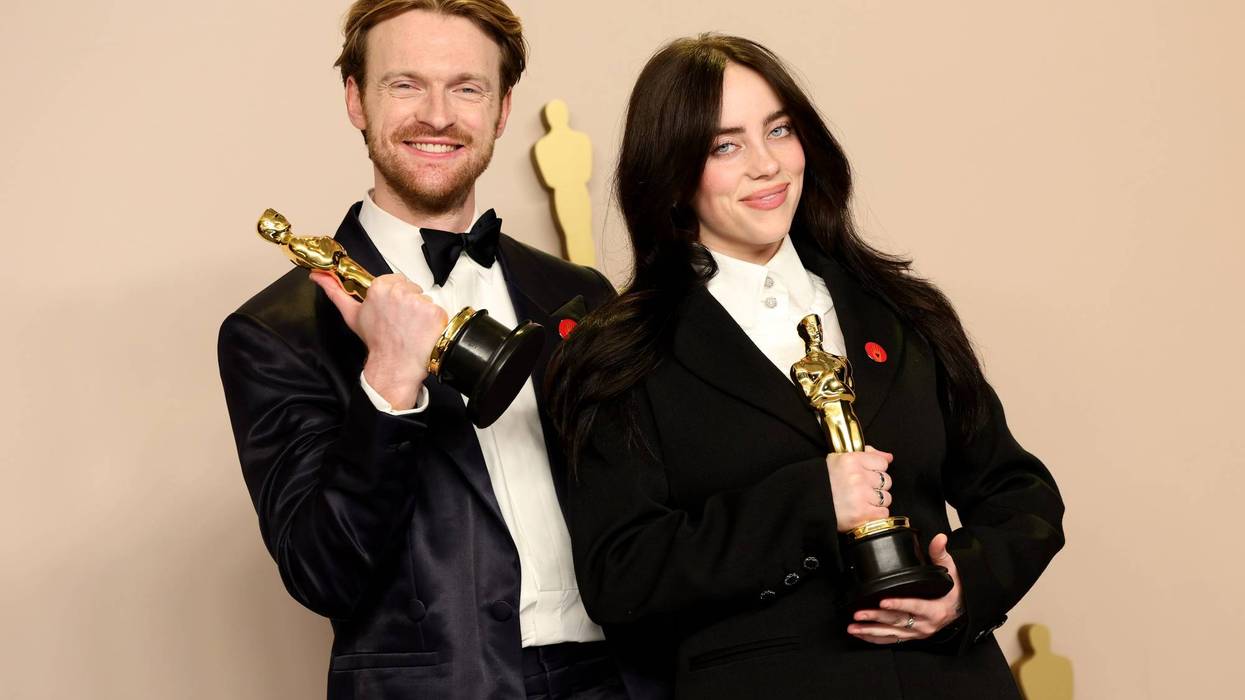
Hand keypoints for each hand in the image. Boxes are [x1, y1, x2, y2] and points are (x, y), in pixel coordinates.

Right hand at [311, 271, 448, 408]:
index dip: (396, 297)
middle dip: (409, 302)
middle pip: (412, 288)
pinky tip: (422, 331)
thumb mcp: (352, 314)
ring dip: (421, 312)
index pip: (397, 281)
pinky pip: (437, 310)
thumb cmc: (376, 340)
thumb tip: (317, 276)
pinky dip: (433, 321)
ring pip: (424, 299)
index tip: (392, 311)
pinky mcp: (434, 312)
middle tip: (401, 321)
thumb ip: (334, 291)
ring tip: (411, 327)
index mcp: (380, 286)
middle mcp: (399, 291)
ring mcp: (418, 301)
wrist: (394, 364)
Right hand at [826, 446, 892, 531]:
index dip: (875, 470)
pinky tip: (862, 512)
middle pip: (886, 480)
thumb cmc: (825, 482)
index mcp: (851, 460)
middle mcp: (857, 476)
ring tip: (860, 502)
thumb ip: (866, 454)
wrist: (809, 504)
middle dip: (876, 486)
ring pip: (886, 498)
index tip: (865, 475)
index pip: (882, 462)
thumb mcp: (839, 460)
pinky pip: (883, 513)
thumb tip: (888, 457)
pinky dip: (875, 515)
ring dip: (876, 502)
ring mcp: (861, 496)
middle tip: (861, 490)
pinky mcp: (862, 514)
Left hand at [847, 533, 964, 643]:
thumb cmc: (954, 590)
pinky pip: (892, 640)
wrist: (961, 610)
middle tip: (859, 613)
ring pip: (892, 633)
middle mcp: (926, 624)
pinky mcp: (911, 637)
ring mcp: (918, 633)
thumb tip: (939, 538)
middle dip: (877, 617)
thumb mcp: (951, 571)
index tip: (883, 601)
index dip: (899, 604)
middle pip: (898, 621)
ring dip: (871, 630)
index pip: (915, 606)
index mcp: (936, 609)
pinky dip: (875, 639)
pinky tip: (861, 635)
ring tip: (854, 627)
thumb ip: (940, 554)